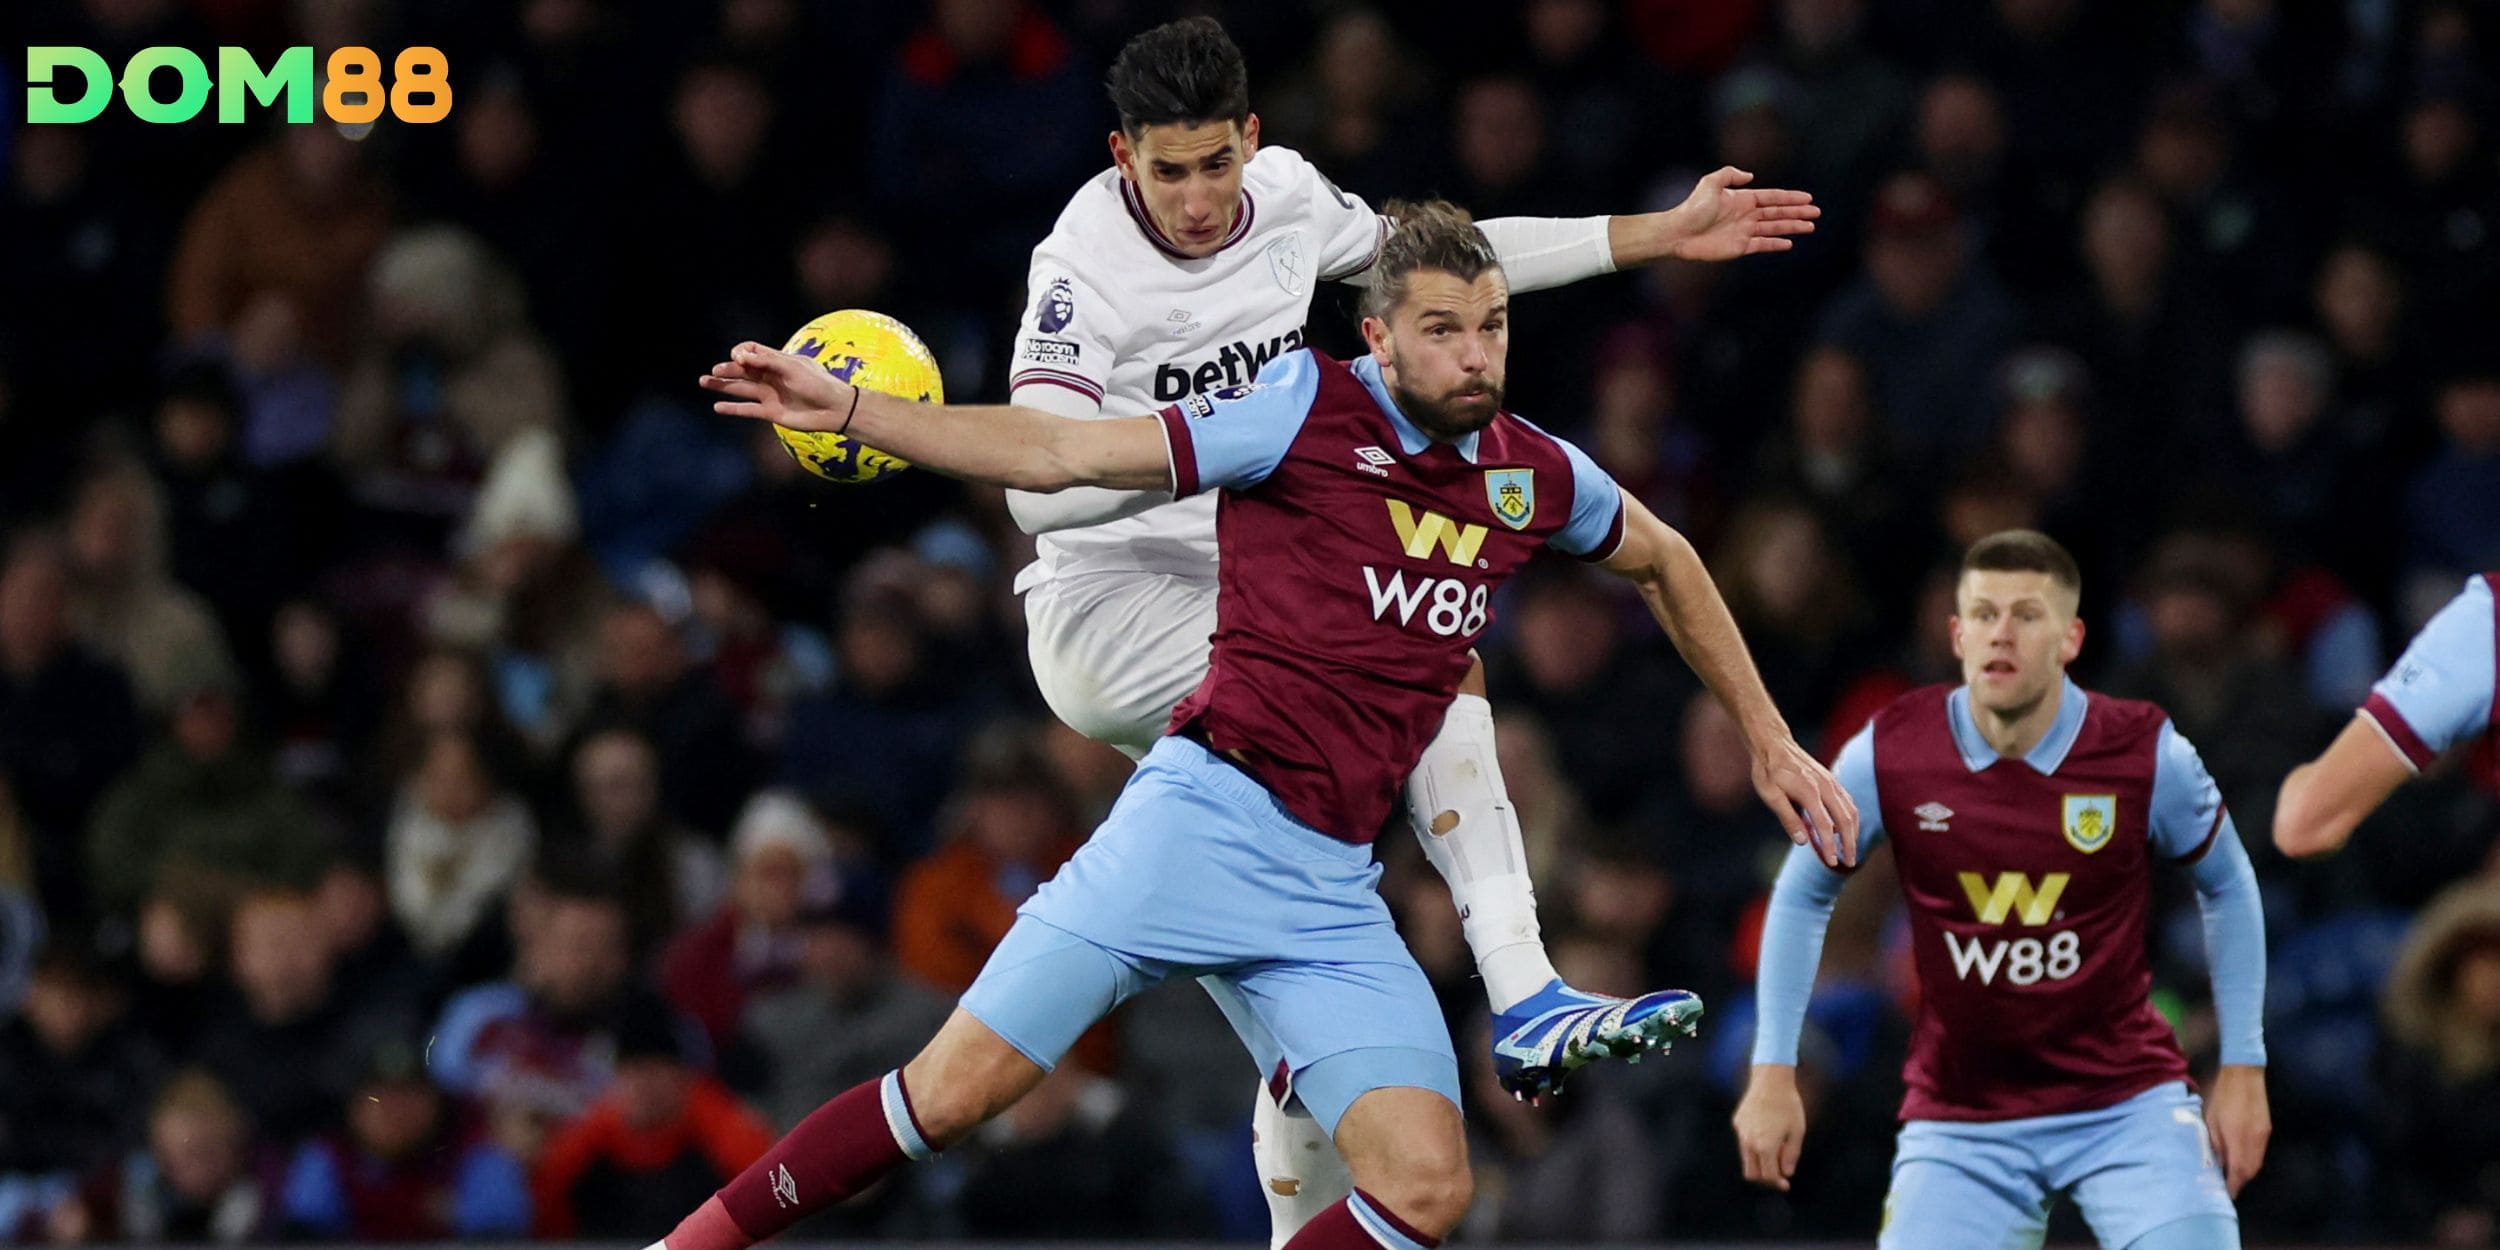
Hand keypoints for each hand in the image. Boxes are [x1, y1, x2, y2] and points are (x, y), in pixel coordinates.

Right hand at [699, 342, 853, 430]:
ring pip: (741, 389)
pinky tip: (717, 407)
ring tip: (703, 382)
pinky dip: (732, 408)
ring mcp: (770, 395)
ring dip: (722, 386)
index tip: (738, 358)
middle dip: (726, 369)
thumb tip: (740, 357)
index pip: (752, 351)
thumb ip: (767, 361)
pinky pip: (747, 409)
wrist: (835, 410)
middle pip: (742, 370)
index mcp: (777, 361)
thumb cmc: (818, 383)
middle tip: (713, 372)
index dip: (741, 352)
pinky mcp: (771, 412)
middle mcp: (771, 377)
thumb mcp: (793, 367)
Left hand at [1662, 167, 1819, 260]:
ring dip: (1793, 227)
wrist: (1679, 233)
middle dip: (1797, 212)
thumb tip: (1750, 176)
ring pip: (1775, 228)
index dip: (1791, 198)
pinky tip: (1790, 243)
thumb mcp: (1710, 183)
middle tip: (1817, 212)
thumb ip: (1730, 174)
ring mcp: (1744, 231)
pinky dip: (1776, 244)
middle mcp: (1746, 214)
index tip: (1808, 198)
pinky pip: (1763, 245)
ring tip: (1810, 226)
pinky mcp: (1740, 247)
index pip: (1773, 197)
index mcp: (1742, 198)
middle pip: (1778, 213)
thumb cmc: (1693, 208)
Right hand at [1734, 1064, 1807, 1190]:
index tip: (1786, 1184)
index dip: (1778, 1183)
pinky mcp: (1738, 1122)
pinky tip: (1766, 1134)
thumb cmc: (1788, 1105)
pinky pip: (1744, 1141)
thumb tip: (1786, 1172)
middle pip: (1752, 1173)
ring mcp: (1741, 1132)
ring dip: (1758, 1162)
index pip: (1768, 1175)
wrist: (1770, 1080)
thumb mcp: (1797, 1131)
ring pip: (1746, 1158)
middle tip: (1778, 1174)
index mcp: (1765, 1146)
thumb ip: (1791, 1155)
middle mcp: (1749, 1142)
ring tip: (1774, 1153)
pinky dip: (1754, 1146)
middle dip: (1765, 1178)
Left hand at [1753, 737, 1860, 866]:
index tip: (1832, 863)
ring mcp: (1832, 782)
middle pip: (1846, 820)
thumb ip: (1788, 818)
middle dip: (1850, 844)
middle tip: (1849, 863)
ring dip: (1853, 833)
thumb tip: (1803, 841)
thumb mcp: (1770, 795)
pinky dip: (1851, 819)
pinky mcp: (1832, 780)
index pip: (1826, 826)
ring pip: (1851, 811)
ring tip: (1849, 851)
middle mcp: (1826, 786)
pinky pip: (1848, 802)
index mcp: (1810, 791)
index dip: (1830, 847)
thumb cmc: (1768, 771)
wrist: (1774, 744)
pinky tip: (1845, 831)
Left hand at [2204, 1064, 2269, 1196]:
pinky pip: (2260, 1154)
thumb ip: (2215, 1142)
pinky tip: (2241, 1162)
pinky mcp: (2267, 1130)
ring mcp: (2263, 1135)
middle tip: (2227, 1189)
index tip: (2225, 1194)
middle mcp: (2254, 1140)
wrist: (2245, 1074)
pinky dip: (2251, 1162)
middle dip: (2239, 1183)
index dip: (2232, 1185)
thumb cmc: (2222, 1094)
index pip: (2238, 1170)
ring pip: (2257, 1163)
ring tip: (2232, 1178)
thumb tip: (2217, 1162)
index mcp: (2237, 1136)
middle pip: (2250, 1171)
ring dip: (2246, 1174)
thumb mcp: (2211, 1118)